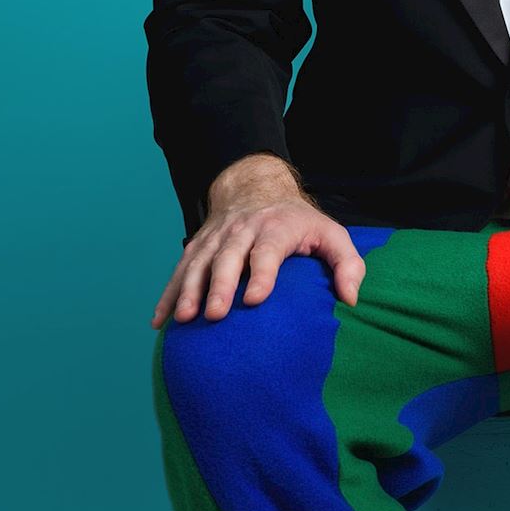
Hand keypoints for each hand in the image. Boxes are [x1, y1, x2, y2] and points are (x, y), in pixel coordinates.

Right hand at [151, 155, 365, 325]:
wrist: (255, 189)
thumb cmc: (299, 223)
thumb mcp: (330, 234)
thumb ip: (347, 264)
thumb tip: (350, 299)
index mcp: (276, 228)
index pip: (267, 251)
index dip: (260, 274)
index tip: (254, 299)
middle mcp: (242, 231)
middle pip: (227, 258)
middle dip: (219, 286)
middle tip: (214, 315)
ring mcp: (216, 239)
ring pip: (198, 263)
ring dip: (188, 290)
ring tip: (184, 318)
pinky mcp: (198, 247)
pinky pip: (180, 271)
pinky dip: (168, 295)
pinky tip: (160, 321)